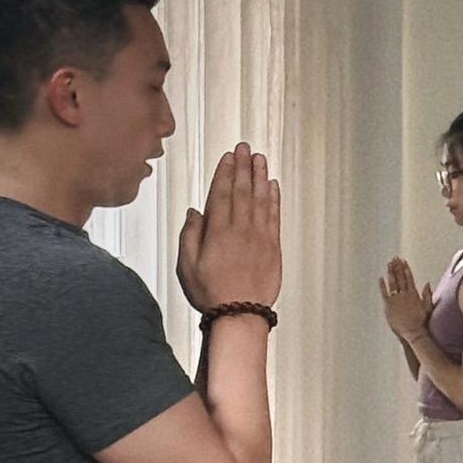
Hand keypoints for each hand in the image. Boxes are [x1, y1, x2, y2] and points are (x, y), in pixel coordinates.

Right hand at [178, 144, 281, 312]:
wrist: (241, 314)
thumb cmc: (212, 293)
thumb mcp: (188, 265)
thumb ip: (190, 235)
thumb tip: (194, 212)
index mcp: (217, 232)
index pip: (222, 193)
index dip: (225, 172)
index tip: (228, 157)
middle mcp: (240, 230)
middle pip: (242, 190)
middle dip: (244, 166)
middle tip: (245, 148)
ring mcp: (259, 237)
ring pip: (260, 199)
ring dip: (260, 177)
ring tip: (260, 159)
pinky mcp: (273, 247)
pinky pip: (274, 217)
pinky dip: (274, 199)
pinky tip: (273, 186)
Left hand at [379, 258, 432, 340]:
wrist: (414, 332)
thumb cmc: (421, 322)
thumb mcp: (428, 307)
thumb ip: (427, 295)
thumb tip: (427, 283)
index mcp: (414, 294)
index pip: (409, 277)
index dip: (405, 268)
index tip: (403, 261)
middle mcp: (405, 294)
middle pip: (400, 277)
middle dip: (397, 267)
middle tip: (394, 258)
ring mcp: (396, 299)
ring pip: (393, 282)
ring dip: (390, 272)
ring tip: (388, 264)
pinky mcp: (389, 305)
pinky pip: (385, 292)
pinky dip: (383, 285)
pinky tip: (381, 278)